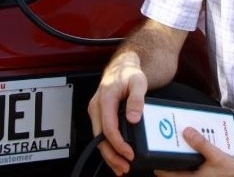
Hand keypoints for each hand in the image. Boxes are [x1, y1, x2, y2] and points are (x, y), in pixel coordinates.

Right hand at [88, 51, 147, 174]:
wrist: (121, 67)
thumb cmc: (129, 73)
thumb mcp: (138, 82)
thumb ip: (137, 99)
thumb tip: (133, 118)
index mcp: (105, 98)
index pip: (108, 126)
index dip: (118, 143)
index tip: (129, 153)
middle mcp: (96, 105)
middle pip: (100, 136)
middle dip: (112, 154)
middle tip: (125, 167)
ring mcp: (95, 110)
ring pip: (98, 137)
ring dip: (109, 154)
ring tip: (122, 167)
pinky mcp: (98, 114)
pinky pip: (101, 133)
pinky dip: (108, 146)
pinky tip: (116, 155)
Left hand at [154, 128, 233, 176]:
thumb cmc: (232, 174)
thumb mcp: (217, 156)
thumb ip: (202, 144)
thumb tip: (186, 132)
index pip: (167, 175)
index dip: (159, 165)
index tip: (153, 152)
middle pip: (173, 172)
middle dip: (168, 160)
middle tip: (164, 144)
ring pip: (182, 171)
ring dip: (179, 159)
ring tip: (177, 144)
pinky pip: (190, 170)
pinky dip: (188, 161)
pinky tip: (191, 149)